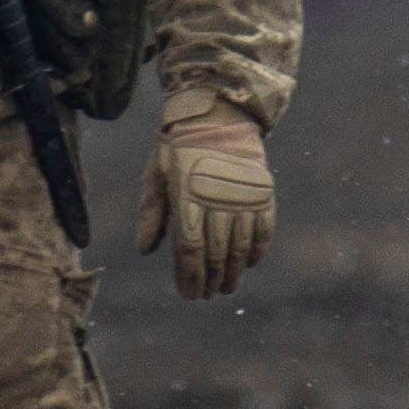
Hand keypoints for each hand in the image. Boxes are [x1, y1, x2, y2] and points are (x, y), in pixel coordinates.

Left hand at [134, 103, 273, 297]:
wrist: (217, 113)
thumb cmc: (179, 146)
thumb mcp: (157, 174)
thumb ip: (151, 213)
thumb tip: (144, 250)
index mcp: (187, 197)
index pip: (189, 249)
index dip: (190, 276)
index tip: (189, 294)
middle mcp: (216, 200)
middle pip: (215, 254)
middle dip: (210, 280)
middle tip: (207, 295)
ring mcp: (242, 197)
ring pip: (239, 247)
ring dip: (233, 272)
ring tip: (227, 288)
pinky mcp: (262, 192)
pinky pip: (263, 229)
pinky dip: (257, 249)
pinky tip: (249, 263)